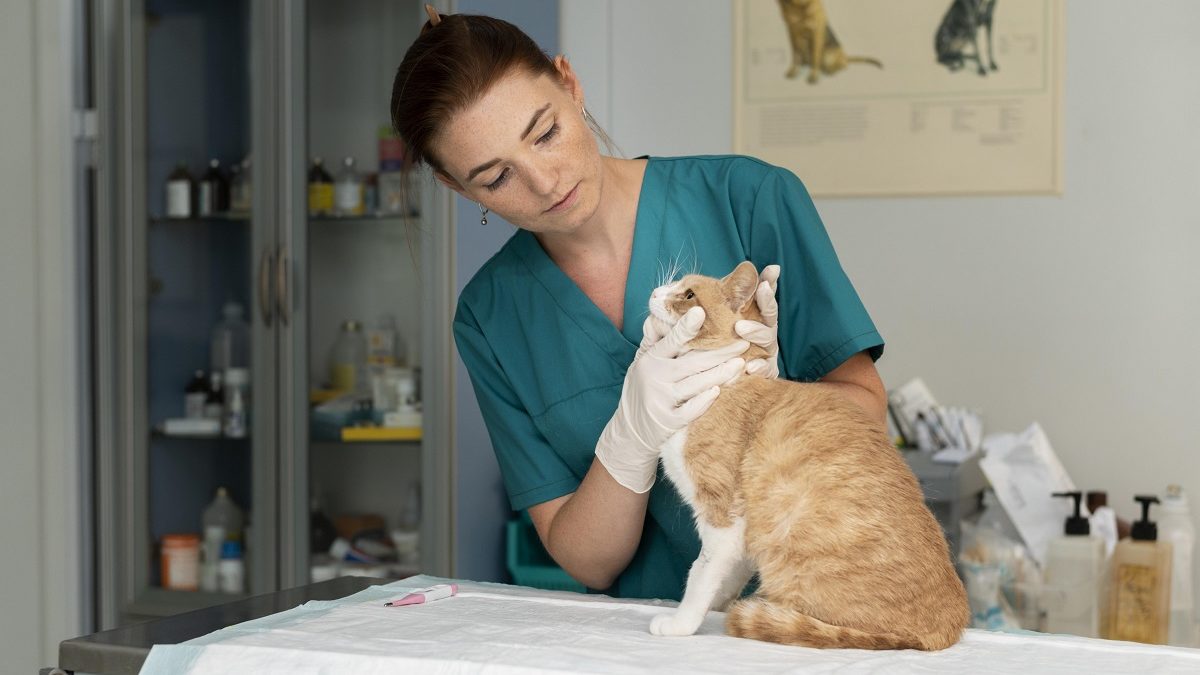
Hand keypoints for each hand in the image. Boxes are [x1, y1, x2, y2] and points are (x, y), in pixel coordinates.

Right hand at [595, 307, 747, 492]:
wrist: (629, 432)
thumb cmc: (641, 391)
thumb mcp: (640, 363)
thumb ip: (654, 341)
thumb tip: (663, 313)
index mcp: (650, 359)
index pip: (671, 340)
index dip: (686, 327)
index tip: (701, 312)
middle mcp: (655, 377)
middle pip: (693, 361)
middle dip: (721, 352)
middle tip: (743, 343)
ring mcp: (662, 399)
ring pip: (697, 384)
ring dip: (721, 373)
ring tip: (741, 364)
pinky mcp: (668, 420)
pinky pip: (691, 409)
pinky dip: (705, 400)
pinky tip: (719, 390)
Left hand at [735, 265, 779, 378]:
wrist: (741, 367)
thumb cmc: (738, 334)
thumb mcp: (738, 313)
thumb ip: (745, 292)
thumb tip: (770, 268)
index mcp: (763, 317)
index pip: (767, 302)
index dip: (767, 293)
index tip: (763, 284)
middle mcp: (768, 332)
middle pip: (769, 320)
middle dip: (761, 311)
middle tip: (742, 316)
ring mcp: (768, 351)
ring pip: (767, 341)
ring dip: (755, 333)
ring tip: (741, 329)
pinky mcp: (766, 369)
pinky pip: (765, 369)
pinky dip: (759, 367)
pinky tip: (750, 367)